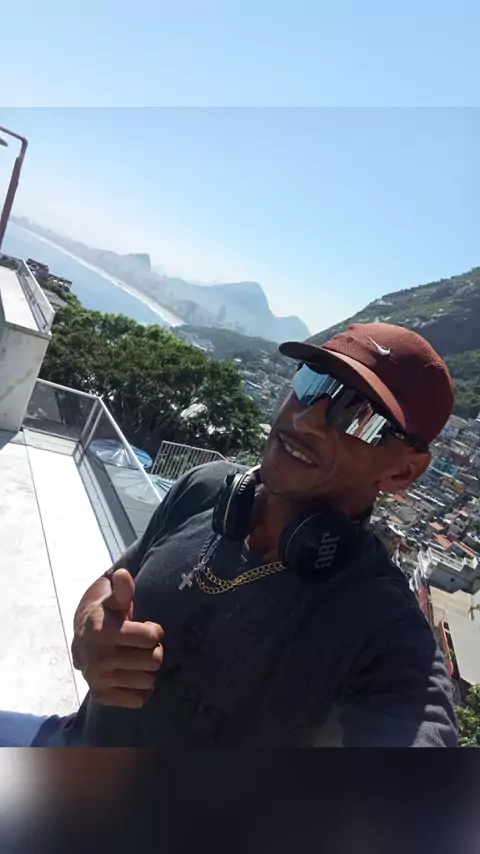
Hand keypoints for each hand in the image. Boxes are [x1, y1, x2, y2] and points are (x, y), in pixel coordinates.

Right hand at [72, 569, 163, 708]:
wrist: (83, 640)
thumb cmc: (106, 616)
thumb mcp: (113, 600)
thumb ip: (122, 590)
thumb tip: (122, 574)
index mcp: (102, 633)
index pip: (151, 637)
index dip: (154, 631)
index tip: (148, 627)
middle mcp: (98, 659)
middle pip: (154, 661)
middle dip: (155, 651)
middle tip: (145, 646)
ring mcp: (99, 680)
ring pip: (148, 681)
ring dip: (148, 670)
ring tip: (138, 659)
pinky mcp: (102, 696)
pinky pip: (138, 700)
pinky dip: (142, 690)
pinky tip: (134, 675)